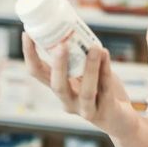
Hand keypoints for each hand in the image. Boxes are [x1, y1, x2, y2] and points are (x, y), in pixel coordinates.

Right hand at [21, 32, 137, 137]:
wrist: (120, 120)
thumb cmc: (100, 91)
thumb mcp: (86, 73)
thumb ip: (80, 57)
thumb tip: (74, 26)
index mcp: (60, 88)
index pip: (38, 73)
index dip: (30, 55)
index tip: (27, 33)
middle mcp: (69, 101)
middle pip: (58, 86)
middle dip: (58, 65)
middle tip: (61, 45)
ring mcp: (87, 110)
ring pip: (86, 92)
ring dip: (90, 68)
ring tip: (95, 47)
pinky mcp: (107, 112)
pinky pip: (106, 90)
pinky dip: (106, 70)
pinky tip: (106, 54)